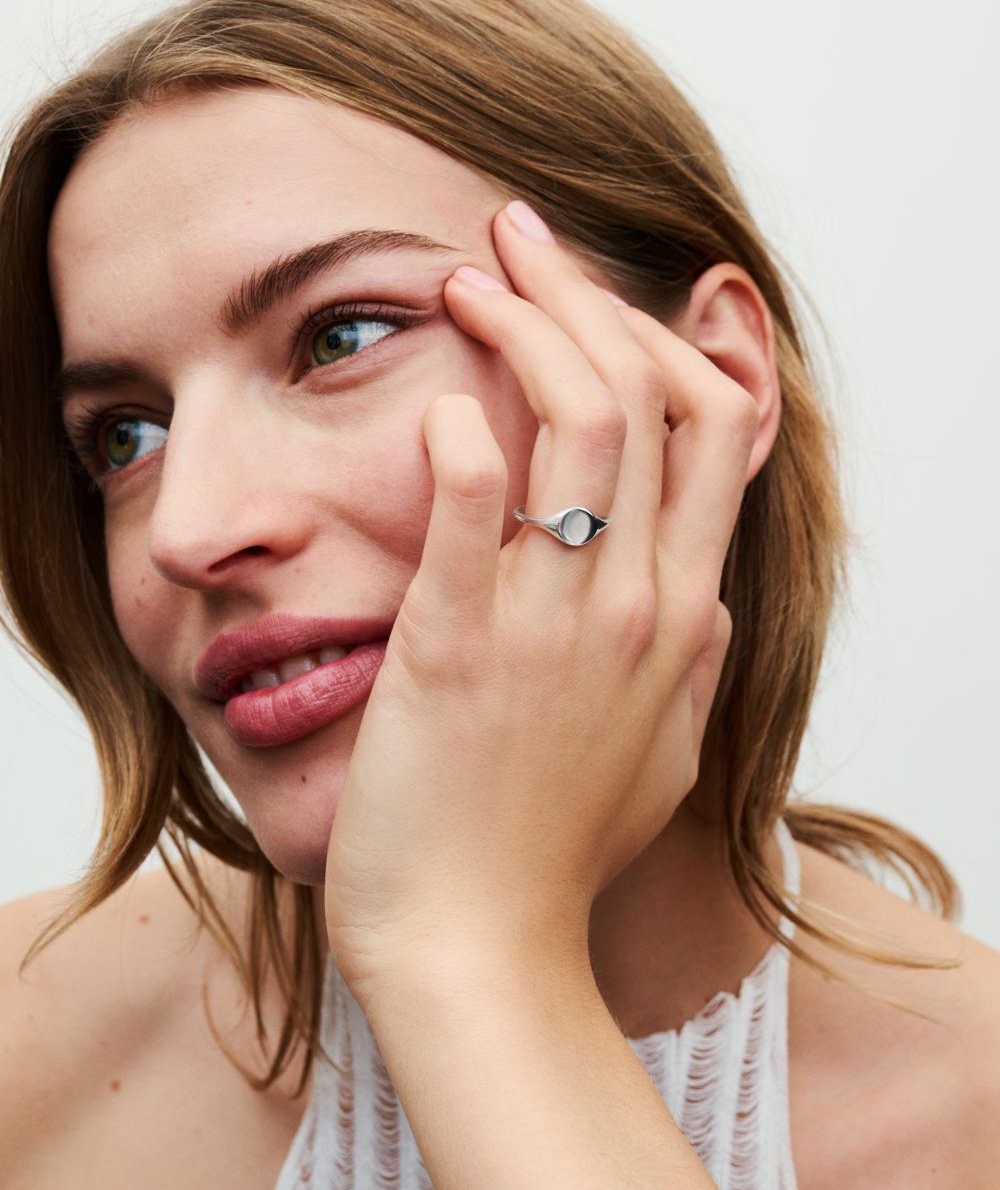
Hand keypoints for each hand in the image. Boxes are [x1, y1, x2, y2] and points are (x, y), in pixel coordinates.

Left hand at [325, 201, 756, 999]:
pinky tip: (439, 398)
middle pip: (650, 395)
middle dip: (586, 292)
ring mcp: (555, 625)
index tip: (602, 288)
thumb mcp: (661, 752)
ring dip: (526, 327)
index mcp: (683, 615)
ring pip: (581, 423)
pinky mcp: (460, 650)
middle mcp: (638, 603)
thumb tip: (709, 597)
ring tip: (462, 276)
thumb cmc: (553, 852)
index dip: (671, 336)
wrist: (480, 954)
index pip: (717, 429)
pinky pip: (476, 509)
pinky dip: (464, 436)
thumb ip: (693, 664)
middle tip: (515, 235)